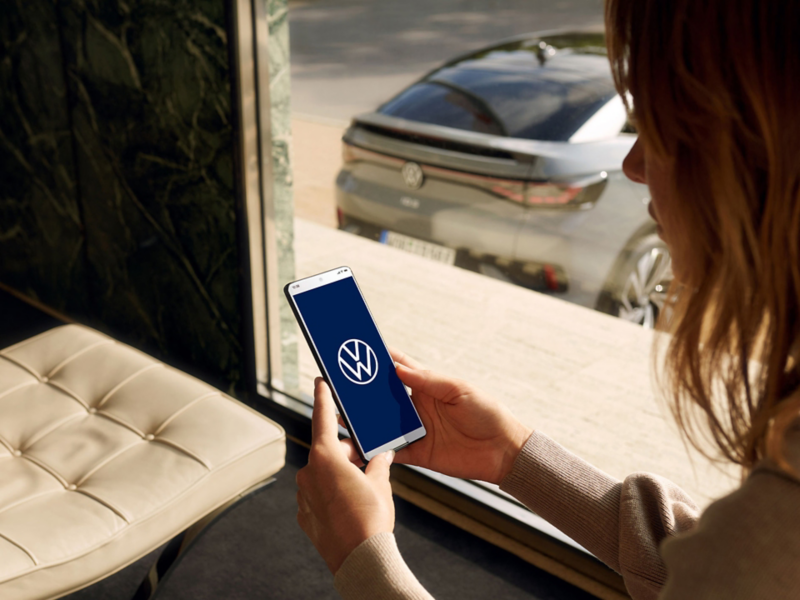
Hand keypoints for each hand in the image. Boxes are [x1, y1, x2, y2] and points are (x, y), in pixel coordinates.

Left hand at [296, 377, 395, 574]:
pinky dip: (332, 495)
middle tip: (366, 456)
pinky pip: (318, 496)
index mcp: (325, 458)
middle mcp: (308, 474)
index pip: (322, 418)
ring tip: (362, 486)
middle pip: (327, 451)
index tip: (319, 382)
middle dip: (346, 451)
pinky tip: (350, 505)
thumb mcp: (380, 484)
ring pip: (323, 475)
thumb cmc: (370, 519)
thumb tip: (381, 456)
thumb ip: (378, 464)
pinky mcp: (305, 516)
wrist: (361, 560)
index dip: (323, 398)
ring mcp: (304, 496)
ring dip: (339, 474)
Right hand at [339, 350, 532, 485]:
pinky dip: (374, 451)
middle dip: (359, 393)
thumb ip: (428, 380)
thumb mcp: (459, 390)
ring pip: (380, 425)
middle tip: (336, 389)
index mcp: (426, 385)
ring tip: (340, 421)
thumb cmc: (487, 412)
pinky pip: (390, 451)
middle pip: (381, 398)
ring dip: (361, 424)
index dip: (377, 359)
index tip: (355, 349)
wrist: (504, 451)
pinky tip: (358, 450)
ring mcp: (414, 430)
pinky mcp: (417, 453)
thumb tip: (398, 367)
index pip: (396, 367)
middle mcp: (415, 406)